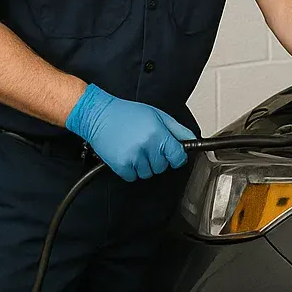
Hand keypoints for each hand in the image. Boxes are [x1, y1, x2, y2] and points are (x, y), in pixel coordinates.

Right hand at [65, 84, 195, 180]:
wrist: (98, 115)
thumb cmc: (126, 113)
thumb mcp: (156, 114)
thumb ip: (177, 129)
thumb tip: (192, 140)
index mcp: (158, 133)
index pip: (178, 157)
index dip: (176, 157)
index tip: (172, 155)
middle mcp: (147, 146)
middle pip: (163, 167)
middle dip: (157, 158)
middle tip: (146, 145)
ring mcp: (133, 157)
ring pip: (148, 173)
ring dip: (143, 165)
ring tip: (134, 148)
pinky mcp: (121, 166)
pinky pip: (133, 177)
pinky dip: (131, 170)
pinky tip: (126, 155)